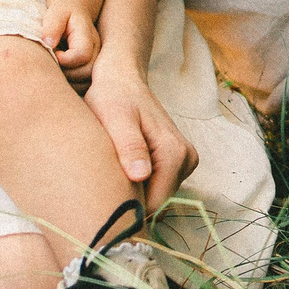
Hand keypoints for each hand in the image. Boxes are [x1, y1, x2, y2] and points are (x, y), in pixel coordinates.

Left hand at [43, 3, 99, 82]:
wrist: (74, 13)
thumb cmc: (63, 14)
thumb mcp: (56, 13)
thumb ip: (53, 26)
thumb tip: (49, 43)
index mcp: (88, 37)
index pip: (82, 55)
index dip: (64, 59)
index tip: (54, 52)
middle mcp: (97, 52)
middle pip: (86, 73)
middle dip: (66, 73)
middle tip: (54, 63)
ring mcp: (96, 62)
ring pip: (85, 82)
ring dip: (68, 80)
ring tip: (58, 67)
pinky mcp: (91, 70)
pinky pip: (83, 85)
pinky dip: (71, 84)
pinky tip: (62, 73)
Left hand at [84, 69, 199, 202]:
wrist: (123, 80)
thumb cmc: (113, 97)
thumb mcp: (115, 118)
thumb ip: (130, 146)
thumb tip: (141, 175)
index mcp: (174, 153)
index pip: (154, 205)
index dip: (127, 208)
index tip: (100, 201)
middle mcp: (187, 159)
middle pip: (157, 203)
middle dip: (130, 198)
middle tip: (102, 182)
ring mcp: (186, 161)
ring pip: (157, 196)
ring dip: (134, 190)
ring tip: (112, 168)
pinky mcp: (179, 162)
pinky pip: (158, 186)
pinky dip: (139, 183)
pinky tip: (122, 166)